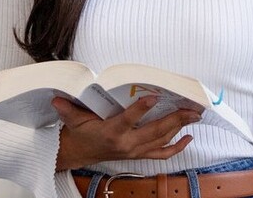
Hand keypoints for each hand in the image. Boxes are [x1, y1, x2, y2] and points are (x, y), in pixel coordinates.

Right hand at [52, 96, 201, 171]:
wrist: (80, 153)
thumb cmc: (80, 132)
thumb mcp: (73, 119)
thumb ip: (68, 109)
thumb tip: (57, 99)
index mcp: (111, 132)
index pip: (128, 120)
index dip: (141, 109)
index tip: (153, 97)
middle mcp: (127, 144)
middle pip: (155, 131)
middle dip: (175, 119)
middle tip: (191, 108)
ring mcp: (135, 151)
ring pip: (162, 140)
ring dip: (180, 128)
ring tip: (194, 116)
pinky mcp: (139, 155)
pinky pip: (162, 153)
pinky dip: (177, 147)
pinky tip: (189, 138)